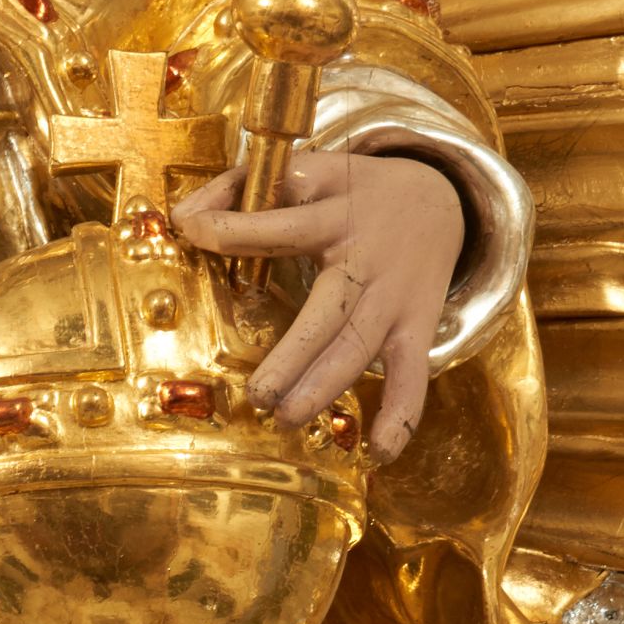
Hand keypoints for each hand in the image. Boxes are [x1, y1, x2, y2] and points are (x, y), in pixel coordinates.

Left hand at [176, 144, 464, 459]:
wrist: (443, 199)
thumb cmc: (355, 193)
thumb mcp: (310, 171)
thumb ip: (244, 188)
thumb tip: (181, 217)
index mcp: (333, 214)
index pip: (281, 225)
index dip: (234, 227)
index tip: (191, 230)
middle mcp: (365, 260)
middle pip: (331, 311)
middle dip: (296, 354)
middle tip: (258, 394)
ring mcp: (393, 299)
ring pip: (360, 348)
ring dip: (326, 387)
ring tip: (286, 418)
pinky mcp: (417, 327)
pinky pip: (414, 376)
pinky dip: (403, 415)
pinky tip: (380, 452)